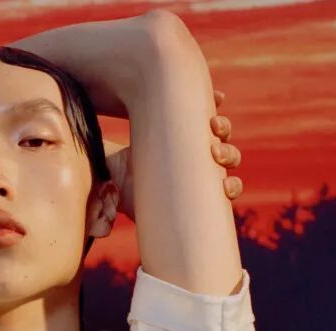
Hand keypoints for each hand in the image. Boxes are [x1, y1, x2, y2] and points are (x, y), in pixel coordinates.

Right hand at [106, 86, 242, 221]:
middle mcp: (197, 166)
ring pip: (222, 135)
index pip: (224, 189)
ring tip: (213, 126)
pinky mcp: (183, 120)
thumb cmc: (120, 189)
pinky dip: (215, 103)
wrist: (111, 167)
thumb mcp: (128, 205)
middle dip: (229, 156)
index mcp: (192, 189)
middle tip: (216, 154)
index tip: (225, 187)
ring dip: (224, 130)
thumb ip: (129, 214)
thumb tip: (104, 227)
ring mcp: (192, 142)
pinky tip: (218, 99)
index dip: (231, 187)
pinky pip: (206, 110)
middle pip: (228, 159)